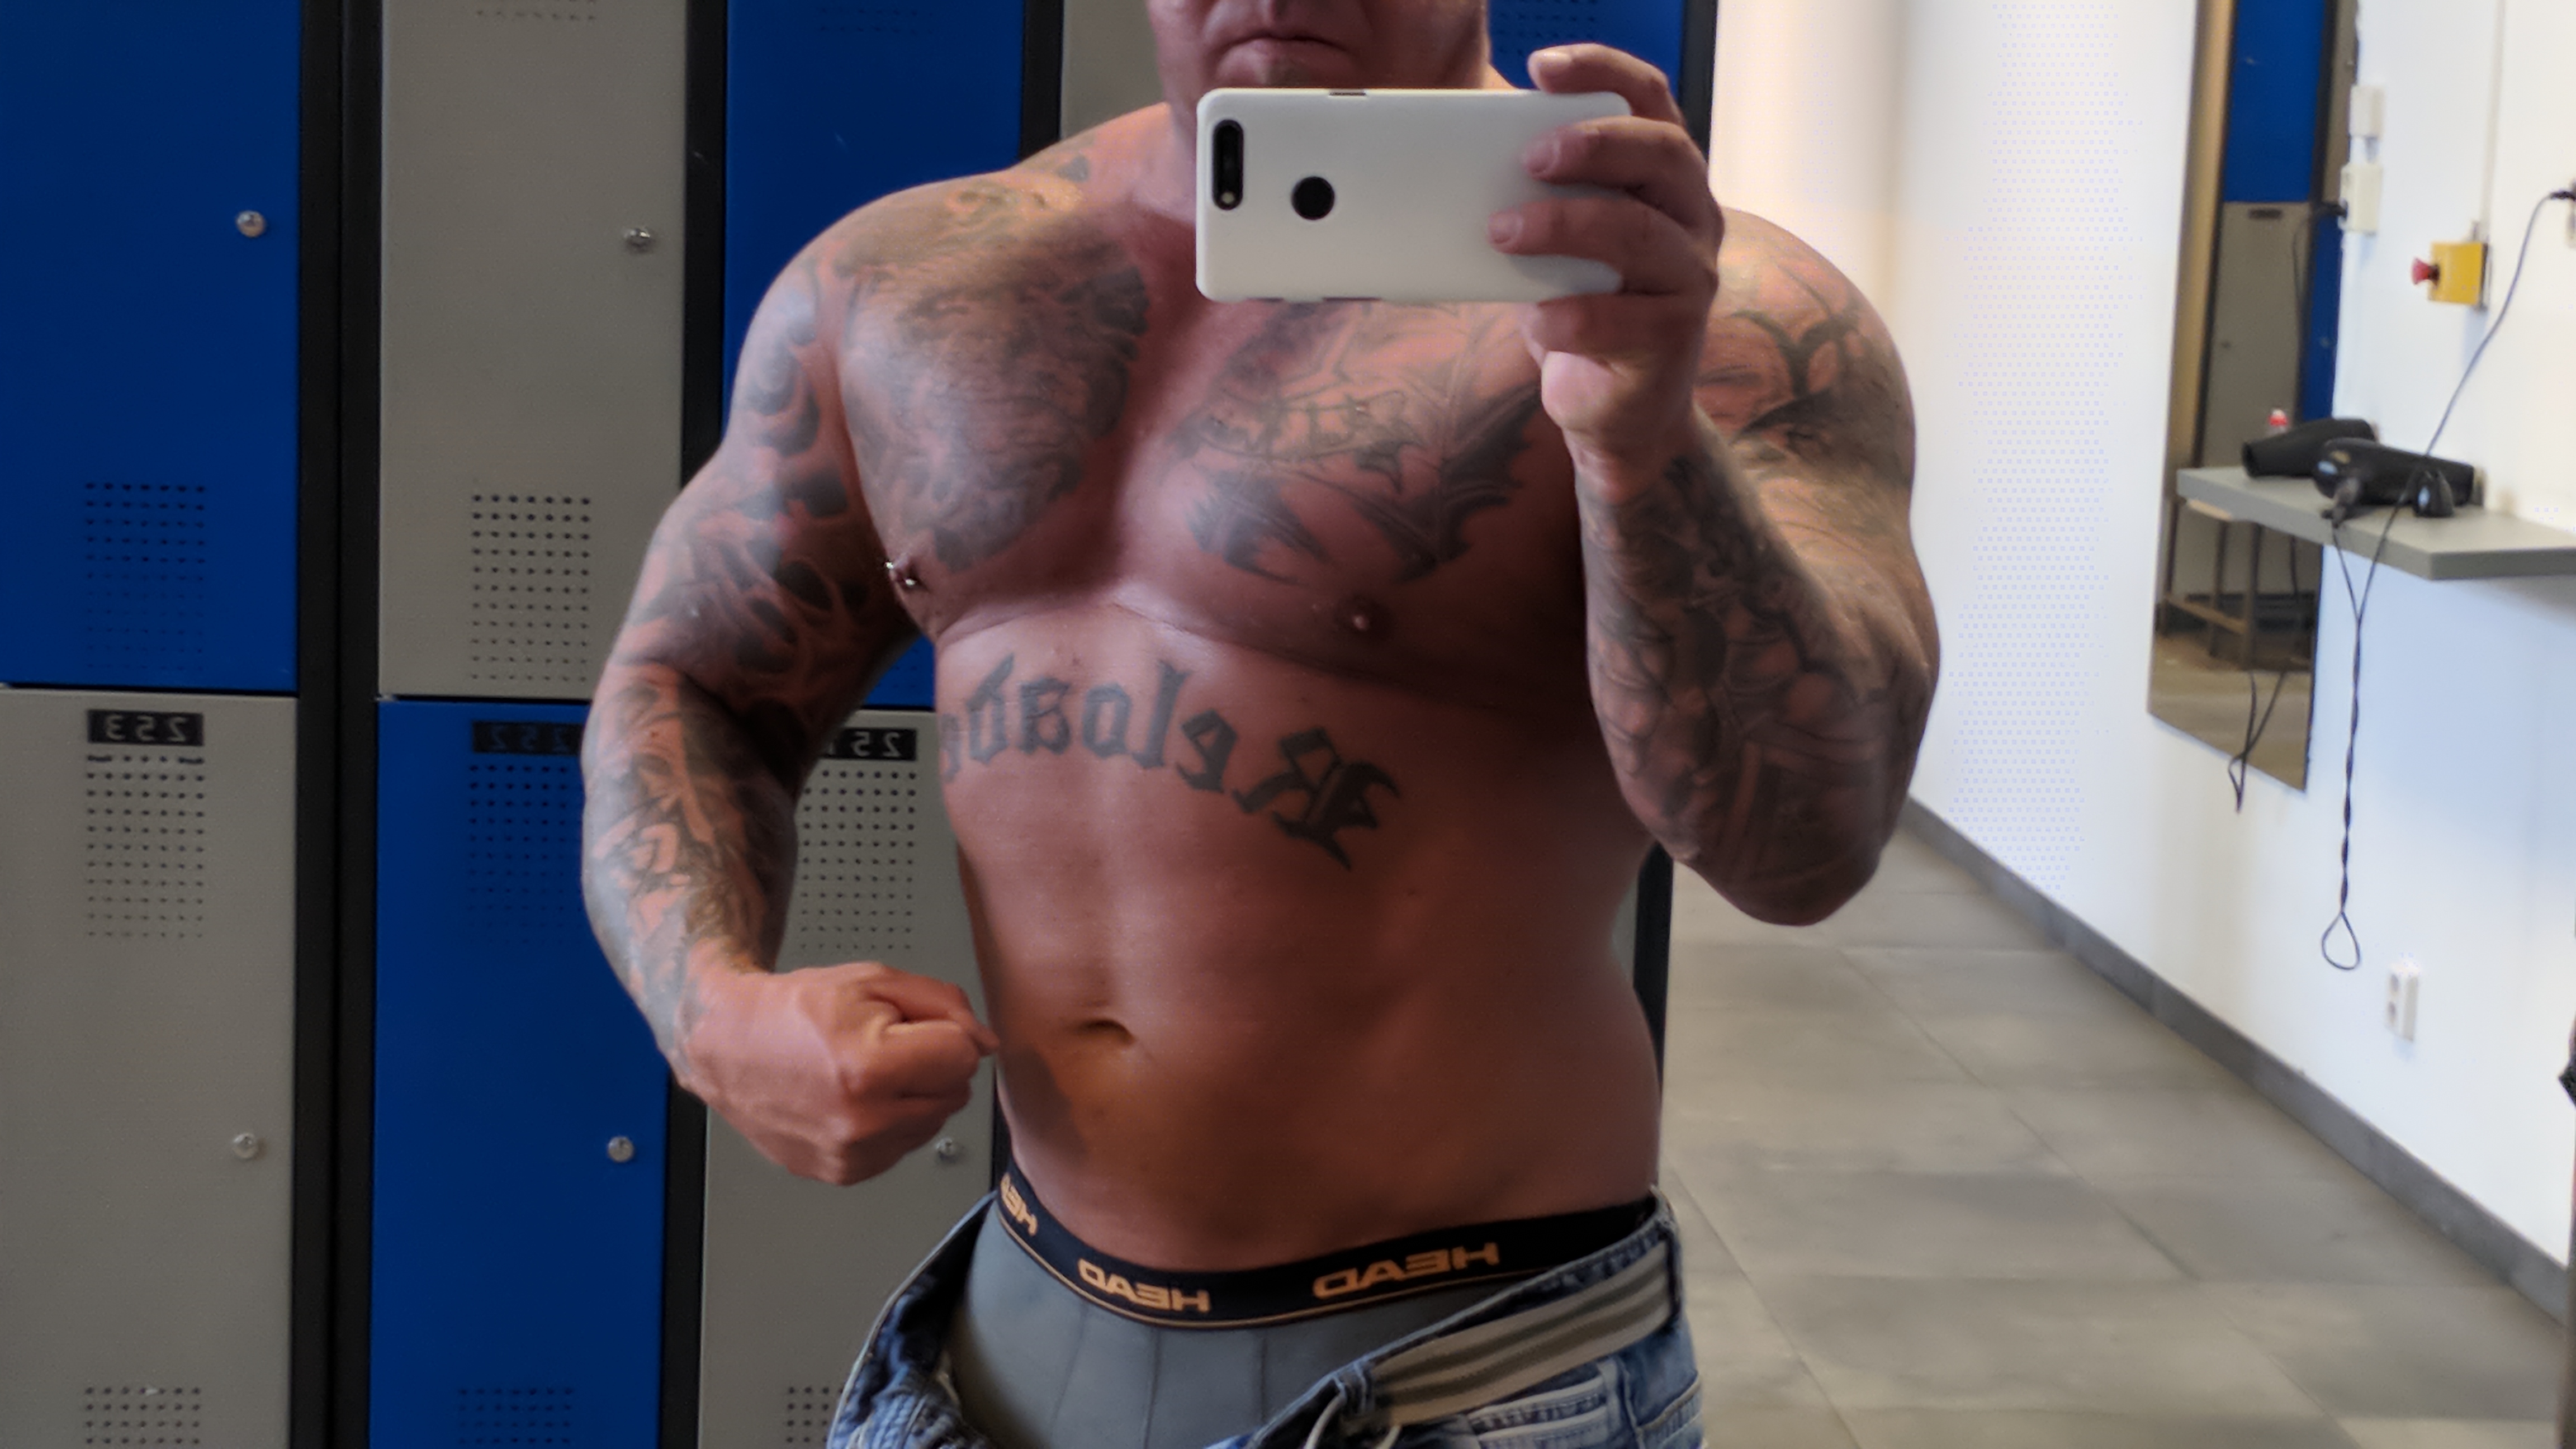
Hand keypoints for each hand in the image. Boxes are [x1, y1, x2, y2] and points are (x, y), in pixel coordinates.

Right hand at [681, 960, 998, 1184]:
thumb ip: (944, 1005)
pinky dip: (891, 1124)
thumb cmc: (795, 1010)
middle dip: (932, 1065)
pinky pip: (903, 1148)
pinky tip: (856, 1101)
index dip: (944, 1034)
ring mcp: (851, 1154)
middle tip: (884, 1047)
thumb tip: (985, 1042)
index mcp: (870, 1068)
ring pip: (934, 1123)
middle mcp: (861, 1122)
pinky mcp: (843, 1174)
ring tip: (866, 1074)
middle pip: (955, 1093)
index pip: (964, 1057)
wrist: (729, 1047)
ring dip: (914, 1097)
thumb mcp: (874, 981)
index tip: (911, 1027)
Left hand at [1490, 44, 1723, 478]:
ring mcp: (1690, 279)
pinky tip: (1533, 316)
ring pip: (1641, 234)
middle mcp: (1692, 218)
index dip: (1603, 71)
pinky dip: (1568, 316)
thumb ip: (1536, 196)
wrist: (1619, 410)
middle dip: (1594, 145)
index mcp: (1664, 178)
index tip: (1543, 67)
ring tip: (1503, 231)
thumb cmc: (1583, 307)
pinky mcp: (1672, 339)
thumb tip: (1457, 162)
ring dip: (1566, 226)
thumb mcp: (1559, 242)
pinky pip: (1622, 319)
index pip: (1651, 101)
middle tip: (1530, 156)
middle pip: (1662, 154)